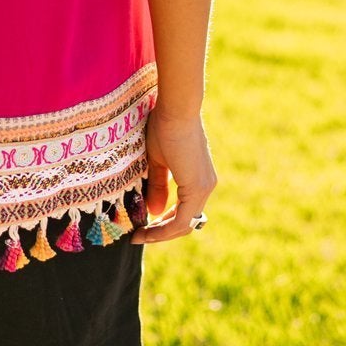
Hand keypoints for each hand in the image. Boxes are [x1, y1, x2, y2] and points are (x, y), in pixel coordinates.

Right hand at [130, 107, 216, 245]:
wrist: (176, 110)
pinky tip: (147, 228)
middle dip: (161, 232)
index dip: (162, 224)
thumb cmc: (164, 127)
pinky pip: (182, 218)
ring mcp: (204, 187)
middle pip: (185, 222)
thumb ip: (158, 185)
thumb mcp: (157, 161)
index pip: (184, 212)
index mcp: (198, 178)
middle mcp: (206, 185)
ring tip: (140, 236)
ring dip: (161, 233)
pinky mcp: (198, 186)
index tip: (142, 228)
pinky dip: (165, 227)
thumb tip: (154, 211)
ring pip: (184, 223)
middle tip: (140, 235)